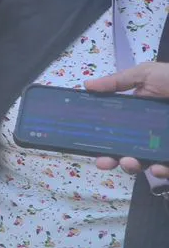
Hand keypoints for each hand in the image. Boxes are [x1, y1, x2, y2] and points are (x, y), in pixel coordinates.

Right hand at [85, 65, 168, 179]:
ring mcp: (166, 145)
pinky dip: (161, 173)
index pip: (116, 132)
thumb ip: (117, 81)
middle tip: (105, 162)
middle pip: (126, 151)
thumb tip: (86, 85)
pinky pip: (167, 169)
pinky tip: (158, 168)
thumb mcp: (147, 74)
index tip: (88, 146)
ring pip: (145, 164)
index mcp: (139, 116)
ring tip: (130, 162)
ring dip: (132, 166)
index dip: (102, 141)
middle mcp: (151, 133)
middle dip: (112, 159)